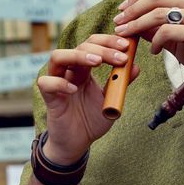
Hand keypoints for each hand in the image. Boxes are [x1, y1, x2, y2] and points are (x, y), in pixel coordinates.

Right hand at [36, 33, 132, 163]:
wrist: (78, 143)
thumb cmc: (92, 119)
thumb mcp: (111, 99)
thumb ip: (120, 82)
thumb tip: (136, 66)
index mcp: (84, 69)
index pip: (94, 45)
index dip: (109, 42)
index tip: (127, 46)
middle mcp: (69, 71)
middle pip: (80, 46)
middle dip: (102, 48)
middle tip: (121, 57)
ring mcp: (57, 82)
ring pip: (58, 57)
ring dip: (78, 56)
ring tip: (97, 62)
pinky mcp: (49, 97)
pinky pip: (46, 83)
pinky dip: (59, 83)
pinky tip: (73, 90)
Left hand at [114, 0, 183, 89]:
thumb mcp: (179, 38)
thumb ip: (159, 29)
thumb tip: (134, 25)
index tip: (122, 10)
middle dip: (132, 9)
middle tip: (119, 22)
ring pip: (158, 13)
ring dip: (137, 24)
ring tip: (126, 35)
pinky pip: (167, 31)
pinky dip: (155, 41)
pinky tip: (152, 51)